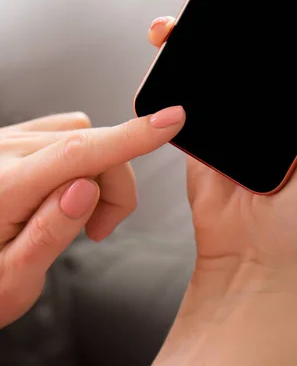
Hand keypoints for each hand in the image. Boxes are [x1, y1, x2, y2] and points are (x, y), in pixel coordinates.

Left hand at [0, 106, 184, 327]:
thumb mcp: (9, 285)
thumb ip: (48, 234)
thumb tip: (86, 189)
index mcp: (3, 189)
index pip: (81, 152)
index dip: (133, 135)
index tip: (171, 120)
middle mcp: (3, 152)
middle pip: (92, 145)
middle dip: (115, 186)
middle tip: (101, 231)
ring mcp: (6, 139)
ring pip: (82, 136)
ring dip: (97, 171)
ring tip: (75, 212)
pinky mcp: (11, 136)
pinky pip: (65, 132)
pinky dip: (81, 157)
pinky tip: (62, 189)